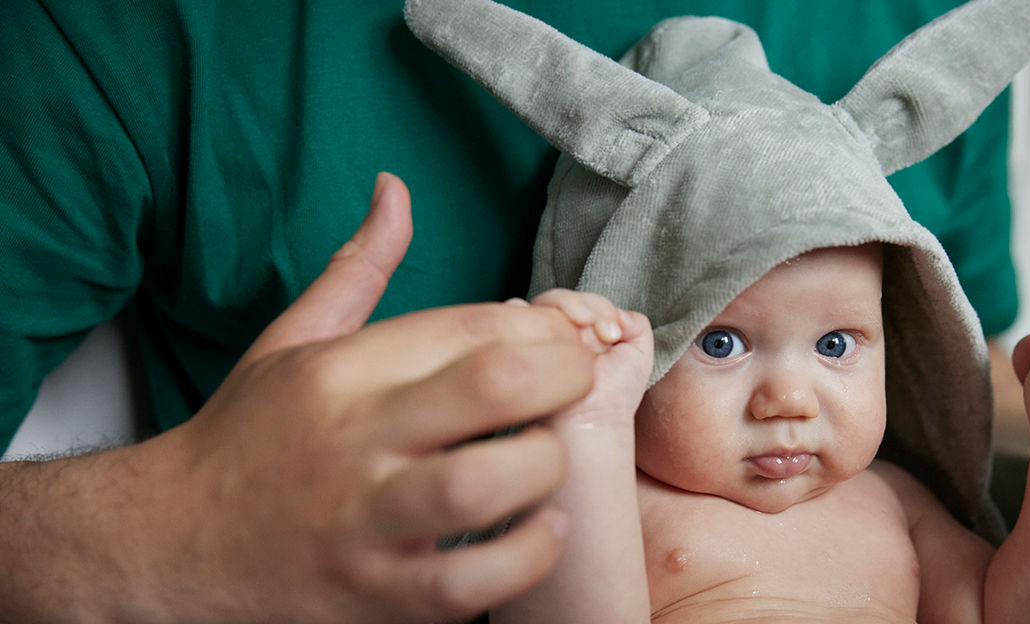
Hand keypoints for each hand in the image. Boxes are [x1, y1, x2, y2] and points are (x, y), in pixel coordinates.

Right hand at [164, 173, 593, 621]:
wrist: (166, 545)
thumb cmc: (247, 437)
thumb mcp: (292, 338)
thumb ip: (358, 266)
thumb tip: (396, 188)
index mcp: (341, 369)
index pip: (469, 325)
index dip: (542, 327)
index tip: (560, 341)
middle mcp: (353, 439)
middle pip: (492, 385)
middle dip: (564, 375)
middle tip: (576, 386)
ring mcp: (363, 524)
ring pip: (483, 484)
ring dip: (544, 466)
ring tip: (548, 459)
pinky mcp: (374, 597)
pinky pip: (469, 584)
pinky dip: (525, 557)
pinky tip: (537, 528)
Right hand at [528, 288, 653, 430]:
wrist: (595, 421)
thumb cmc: (615, 394)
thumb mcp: (639, 352)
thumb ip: (635, 321)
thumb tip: (615, 310)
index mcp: (586, 328)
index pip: (587, 300)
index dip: (601, 308)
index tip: (614, 335)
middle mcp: (561, 329)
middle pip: (564, 297)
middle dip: (586, 307)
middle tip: (603, 335)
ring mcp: (540, 336)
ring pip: (544, 302)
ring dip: (565, 310)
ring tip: (583, 336)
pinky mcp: (519, 343)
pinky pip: (514, 313)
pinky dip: (527, 313)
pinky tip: (549, 335)